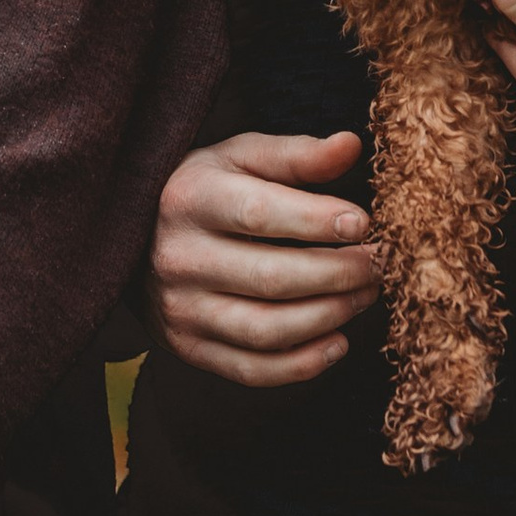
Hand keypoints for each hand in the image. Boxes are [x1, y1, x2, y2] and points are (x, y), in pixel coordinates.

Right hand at [149, 131, 381, 387]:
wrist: (137, 236)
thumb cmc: (205, 188)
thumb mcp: (240, 157)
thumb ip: (296, 155)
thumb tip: (351, 145)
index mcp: (190, 200)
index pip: (260, 214)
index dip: (317, 221)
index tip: (364, 223)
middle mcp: (179, 258)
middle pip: (272, 278)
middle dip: (339, 274)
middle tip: (379, 263)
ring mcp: (180, 310)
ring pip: (267, 330)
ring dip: (329, 317)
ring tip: (364, 295)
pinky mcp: (188, 347)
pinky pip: (253, 370)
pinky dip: (304, 364)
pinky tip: (337, 340)